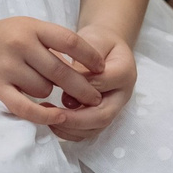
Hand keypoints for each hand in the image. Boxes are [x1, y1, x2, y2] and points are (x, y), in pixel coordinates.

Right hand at [0, 7, 111, 136]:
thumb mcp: (21, 27)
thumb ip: (48, 40)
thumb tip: (84, 61)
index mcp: (29, 27)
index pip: (70, 41)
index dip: (90, 57)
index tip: (102, 69)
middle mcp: (19, 45)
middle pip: (61, 71)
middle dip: (82, 87)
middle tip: (95, 98)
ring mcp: (6, 67)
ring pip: (44, 90)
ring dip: (47, 94)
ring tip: (37, 87)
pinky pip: (26, 107)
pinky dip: (44, 115)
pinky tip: (57, 117)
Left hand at [55, 26, 136, 143]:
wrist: (107, 49)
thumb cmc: (99, 42)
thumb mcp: (93, 40)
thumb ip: (84, 59)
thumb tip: (70, 82)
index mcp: (124, 72)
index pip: (103, 83)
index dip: (80, 85)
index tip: (57, 81)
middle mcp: (122, 95)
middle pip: (103, 116)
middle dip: (75, 119)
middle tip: (51, 113)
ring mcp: (113, 108)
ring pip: (94, 129)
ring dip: (69, 128)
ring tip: (48, 117)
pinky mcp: (102, 117)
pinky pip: (87, 132)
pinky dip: (69, 131)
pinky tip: (52, 121)